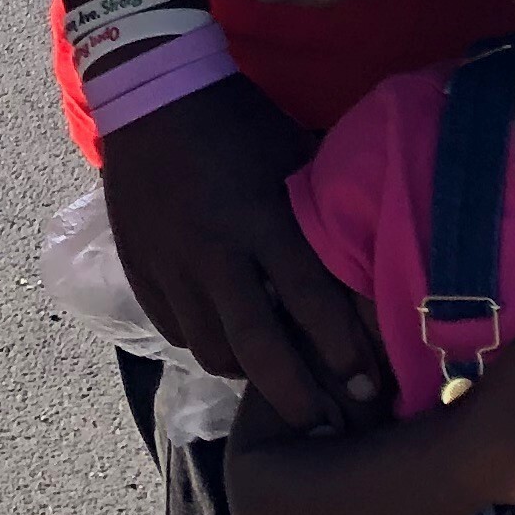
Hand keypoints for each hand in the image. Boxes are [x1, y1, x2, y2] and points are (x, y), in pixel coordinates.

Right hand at [95, 71, 388, 430]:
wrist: (148, 91)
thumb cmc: (234, 119)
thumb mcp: (290, 152)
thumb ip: (321, 207)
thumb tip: (375, 246)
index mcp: (259, 218)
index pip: (310, 302)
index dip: (344, 353)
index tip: (369, 388)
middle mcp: (214, 251)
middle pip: (257, 347)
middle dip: (297, 396)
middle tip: (327, 424)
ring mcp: (170, 264)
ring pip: (211, 350)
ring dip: (248, 374)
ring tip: (276, 381)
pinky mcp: (140, 267)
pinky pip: (176, 330)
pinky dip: (205, 342)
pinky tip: (228, 340)